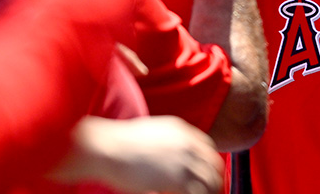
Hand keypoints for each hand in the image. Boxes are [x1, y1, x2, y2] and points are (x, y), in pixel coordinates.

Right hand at [49, 115, 223, 193]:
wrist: (105, 148)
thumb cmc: (117, 142)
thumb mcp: (149, 131)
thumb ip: (164, 141)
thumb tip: (165, 155)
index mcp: (182, 131)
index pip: (208, 148)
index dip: (210, 163)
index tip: (209, 174)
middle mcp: (188, 145)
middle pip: (213, 166)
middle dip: (214, 180)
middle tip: (212, 192)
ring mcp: (184, 162)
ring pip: (209, 183)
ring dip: (208, 192)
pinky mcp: (176, 180)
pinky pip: (196, 193)